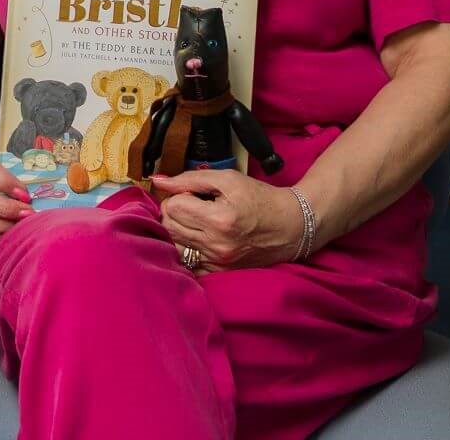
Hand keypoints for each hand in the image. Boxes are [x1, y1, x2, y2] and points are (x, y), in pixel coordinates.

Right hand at [0, 155, 32, 249]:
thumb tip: (41, 189)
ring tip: (22, 226)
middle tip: (28, 213)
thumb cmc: (4, 180)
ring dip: (4, 226)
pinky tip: (13, 236)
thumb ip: (25, 175)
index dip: (5, 182)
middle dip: (7, 209)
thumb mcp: (13, 169)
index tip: (25, 194)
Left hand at [152, 169, 303, 272]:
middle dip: (174, 211)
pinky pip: (188, 263)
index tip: (190, 193)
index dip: (177, 195)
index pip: (172, 207)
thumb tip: (158, 180)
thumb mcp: (227, 179)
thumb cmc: (260, 198)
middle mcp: (217, 245)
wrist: (291, 226)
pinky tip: (198, 237)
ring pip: (174, 245)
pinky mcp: (221, 272)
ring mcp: (219, 262)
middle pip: (169, 226)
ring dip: (177, 229)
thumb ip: (189, 178)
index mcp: (219, 220)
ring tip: (194, 220)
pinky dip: (187, 248)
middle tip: (191, 204)